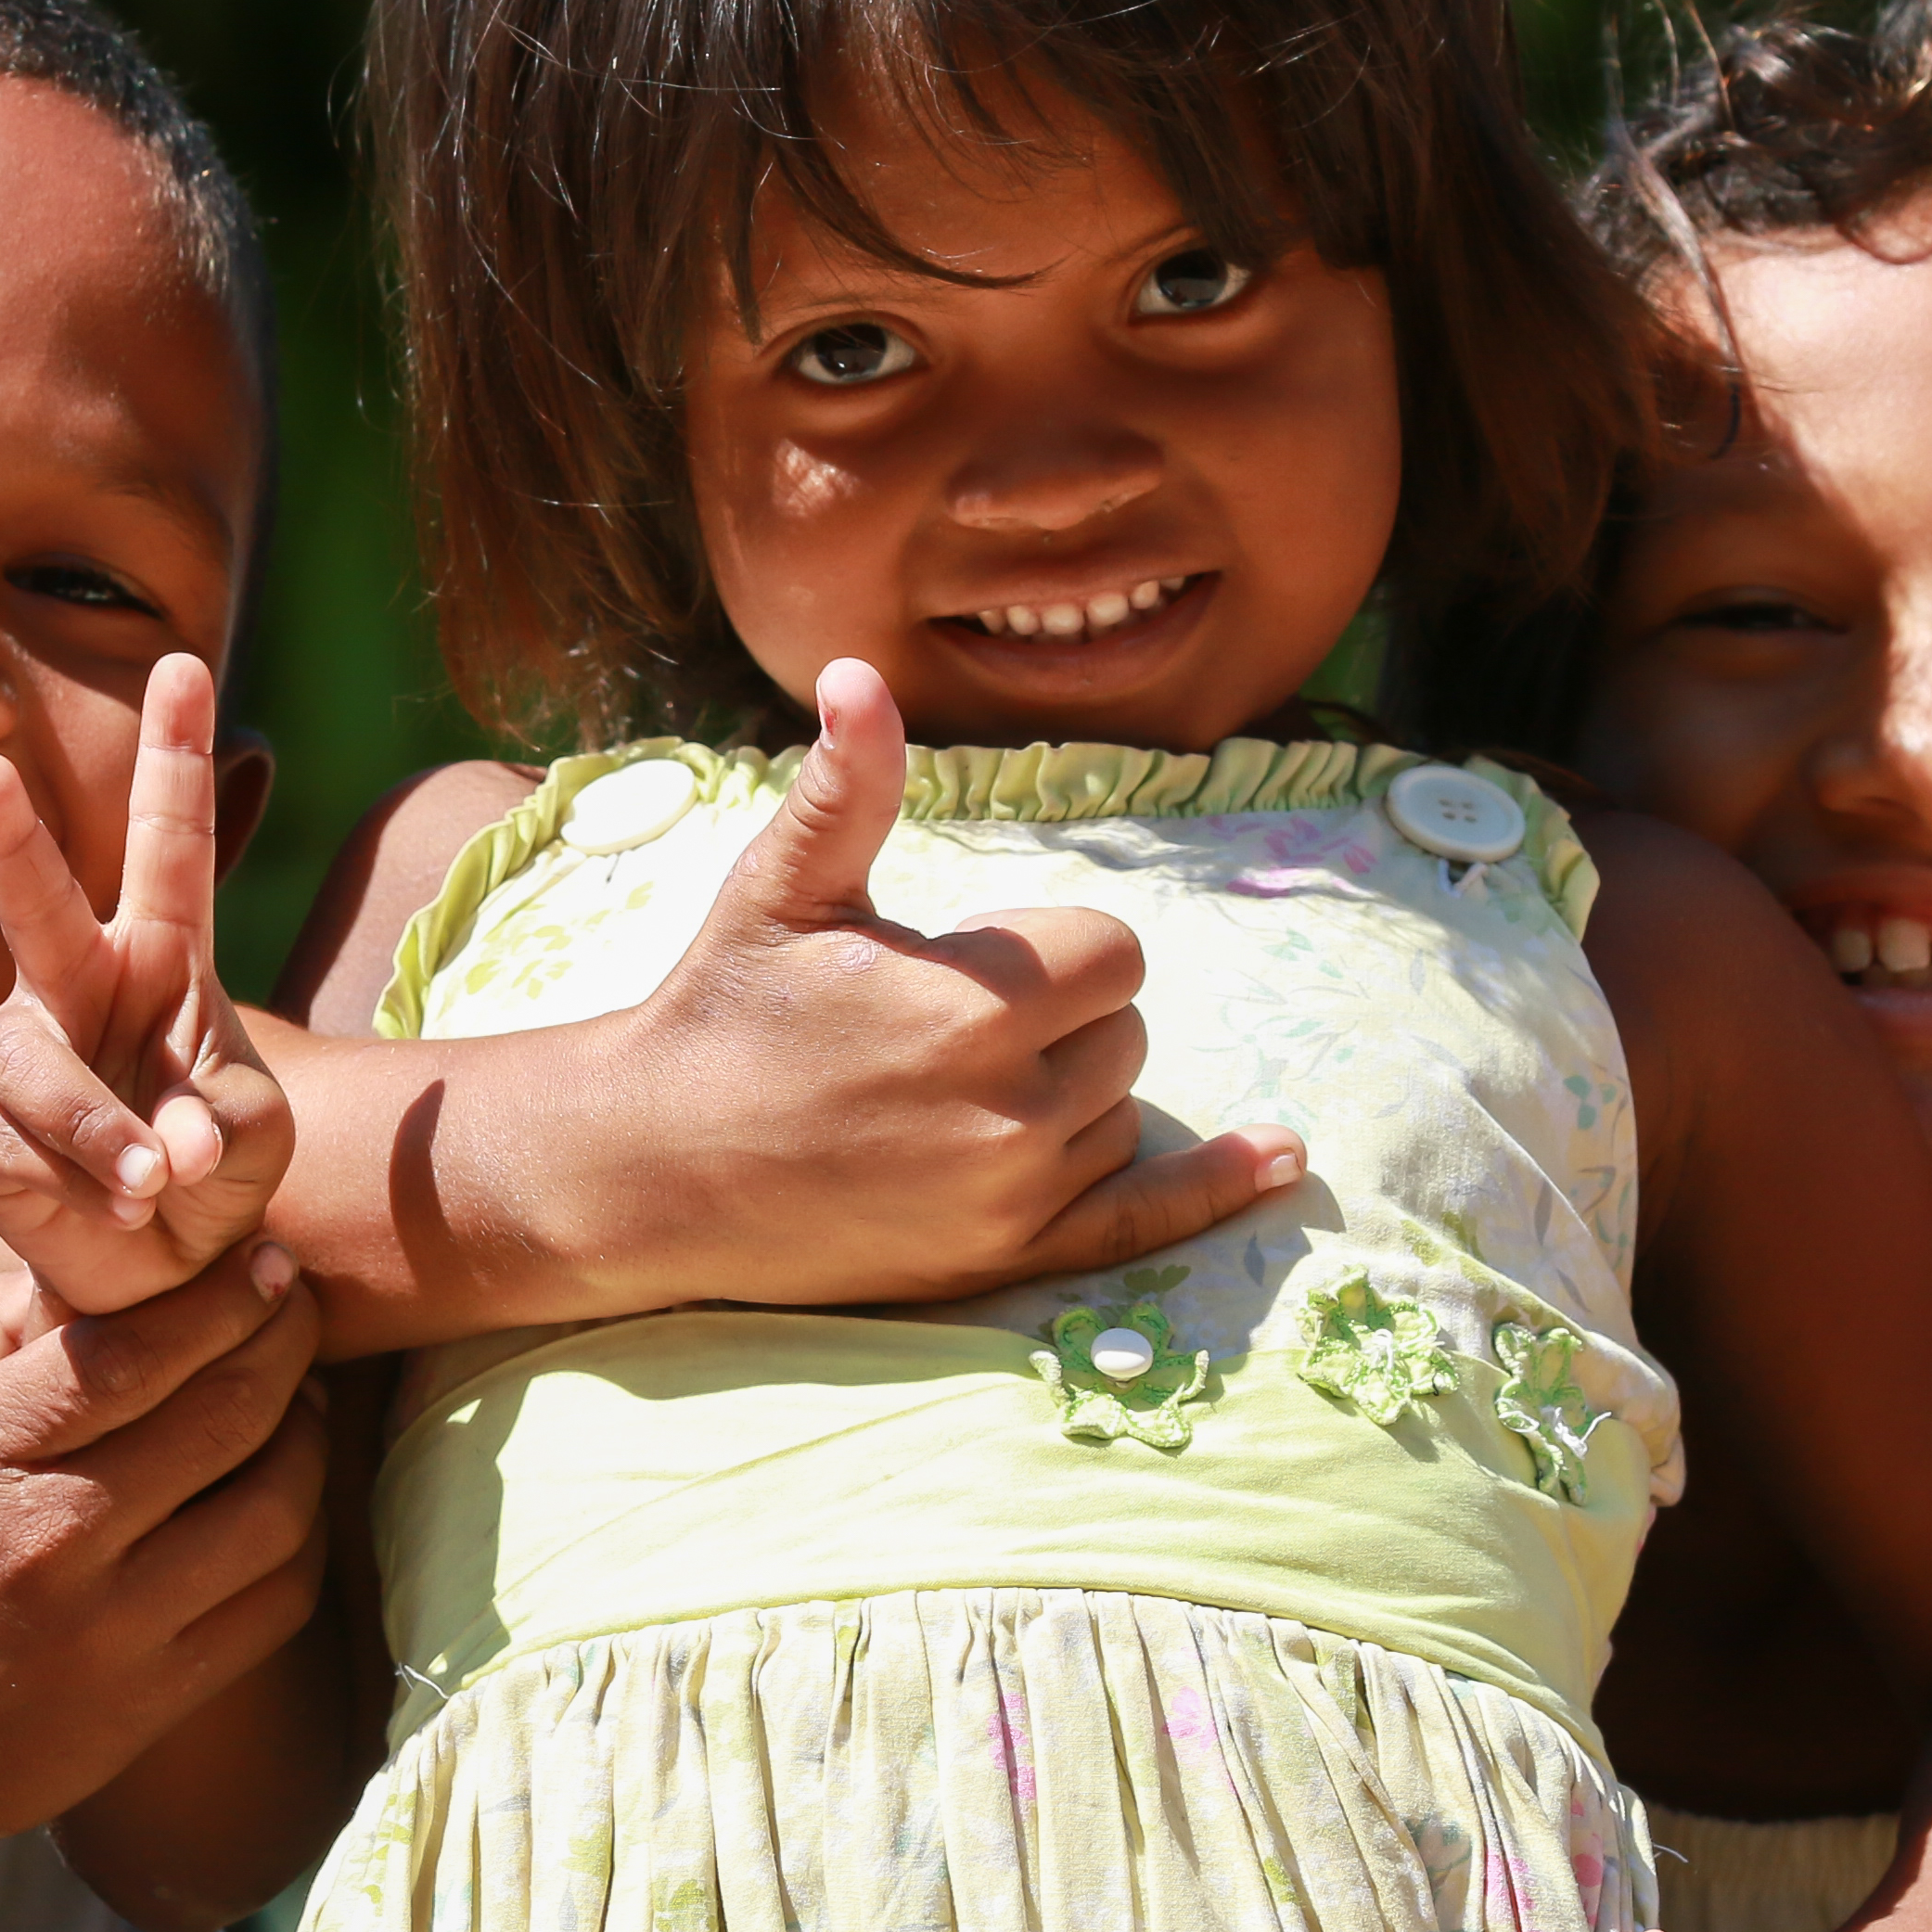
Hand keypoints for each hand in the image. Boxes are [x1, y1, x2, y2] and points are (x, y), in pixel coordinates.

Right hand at [0, 653, 295, 1314]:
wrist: (159, 1273)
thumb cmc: (215, 1176)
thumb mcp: (255, 1136)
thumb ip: (229, 1126)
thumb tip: (170, 1149)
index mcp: (164, 958)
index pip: (173, 843)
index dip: (175, 756)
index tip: (184, 663)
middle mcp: (78, 987)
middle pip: (41, 902)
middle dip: (10, 839)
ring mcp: (22, 1057)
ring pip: (35, 1066)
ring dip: (104, 1128)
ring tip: (160, 1180)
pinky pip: (26, 1148)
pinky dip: (90, 1182)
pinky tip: (129, 1207)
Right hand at [0, 1240, 329, 1869]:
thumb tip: (86, 1255)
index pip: (137, 1351)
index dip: (225, 1295)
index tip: (268, 1261)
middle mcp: (55, 1536)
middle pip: (226, 1412)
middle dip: (286, 1339)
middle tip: (301, 1305)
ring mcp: (113, 1627)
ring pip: (273, 1506)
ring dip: (310, 1435)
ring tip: (303, 1396)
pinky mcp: (153, 1700)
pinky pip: (274, 1602)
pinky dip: (304, 1537)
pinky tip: (289, 1496)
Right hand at [590, 656, 1302, 1310]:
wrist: (650, 1166)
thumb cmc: (721, 1010)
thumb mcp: (782, 888)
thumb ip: (849, 786)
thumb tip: (859, 672)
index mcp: (973, 1001)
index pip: (1111, 953)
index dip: (1050, 950)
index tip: (970, 962)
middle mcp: (1012, 1105)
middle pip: (1125, 1030)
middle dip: (1062, 1017)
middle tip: (945, 1029)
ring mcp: (1013, 1193)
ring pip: (1120, 1112)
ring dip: (1071, 1093)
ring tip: (950, 1093)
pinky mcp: (1004, 1259)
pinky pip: (1144, 1221)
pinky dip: (1216, 1189)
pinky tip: (1282, 1160)